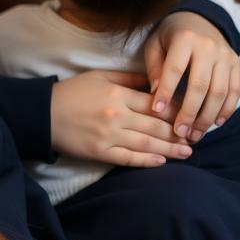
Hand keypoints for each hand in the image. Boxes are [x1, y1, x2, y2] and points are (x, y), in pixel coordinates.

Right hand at [51, 70, 192, 166]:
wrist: (43, 113)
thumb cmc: (70, 92)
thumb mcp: (98, 76)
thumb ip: (126, 78)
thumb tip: (153, 80)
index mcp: (116, 95)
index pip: (153, 104)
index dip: (174, 110)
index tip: (189, 114)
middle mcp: (115, 115)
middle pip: (155, 125)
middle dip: (178, 132)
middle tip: (196, 136)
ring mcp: (108, 136)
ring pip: (147, 143)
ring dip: (170, 149)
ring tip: (187, 152)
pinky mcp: (100, 152)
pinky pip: (128, 158)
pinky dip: (147, 160)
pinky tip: (162, 162)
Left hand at [144, 12, 239, 143]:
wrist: (199, 20)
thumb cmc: (170, 36)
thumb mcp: (155, 44)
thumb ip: (154, 66)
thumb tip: (155, 93)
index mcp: (184, 38)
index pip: (174, 69)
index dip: (165, 91)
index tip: (156, 110)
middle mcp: (208, 47)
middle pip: (200, 85)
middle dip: (189, 112)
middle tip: (179, 131)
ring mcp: (226, 56)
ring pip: (219, 92)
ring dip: (207, 117)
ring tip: (194, 134)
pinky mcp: (237, 64)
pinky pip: (234, 91)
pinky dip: (226, 110)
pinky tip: (215, 123)